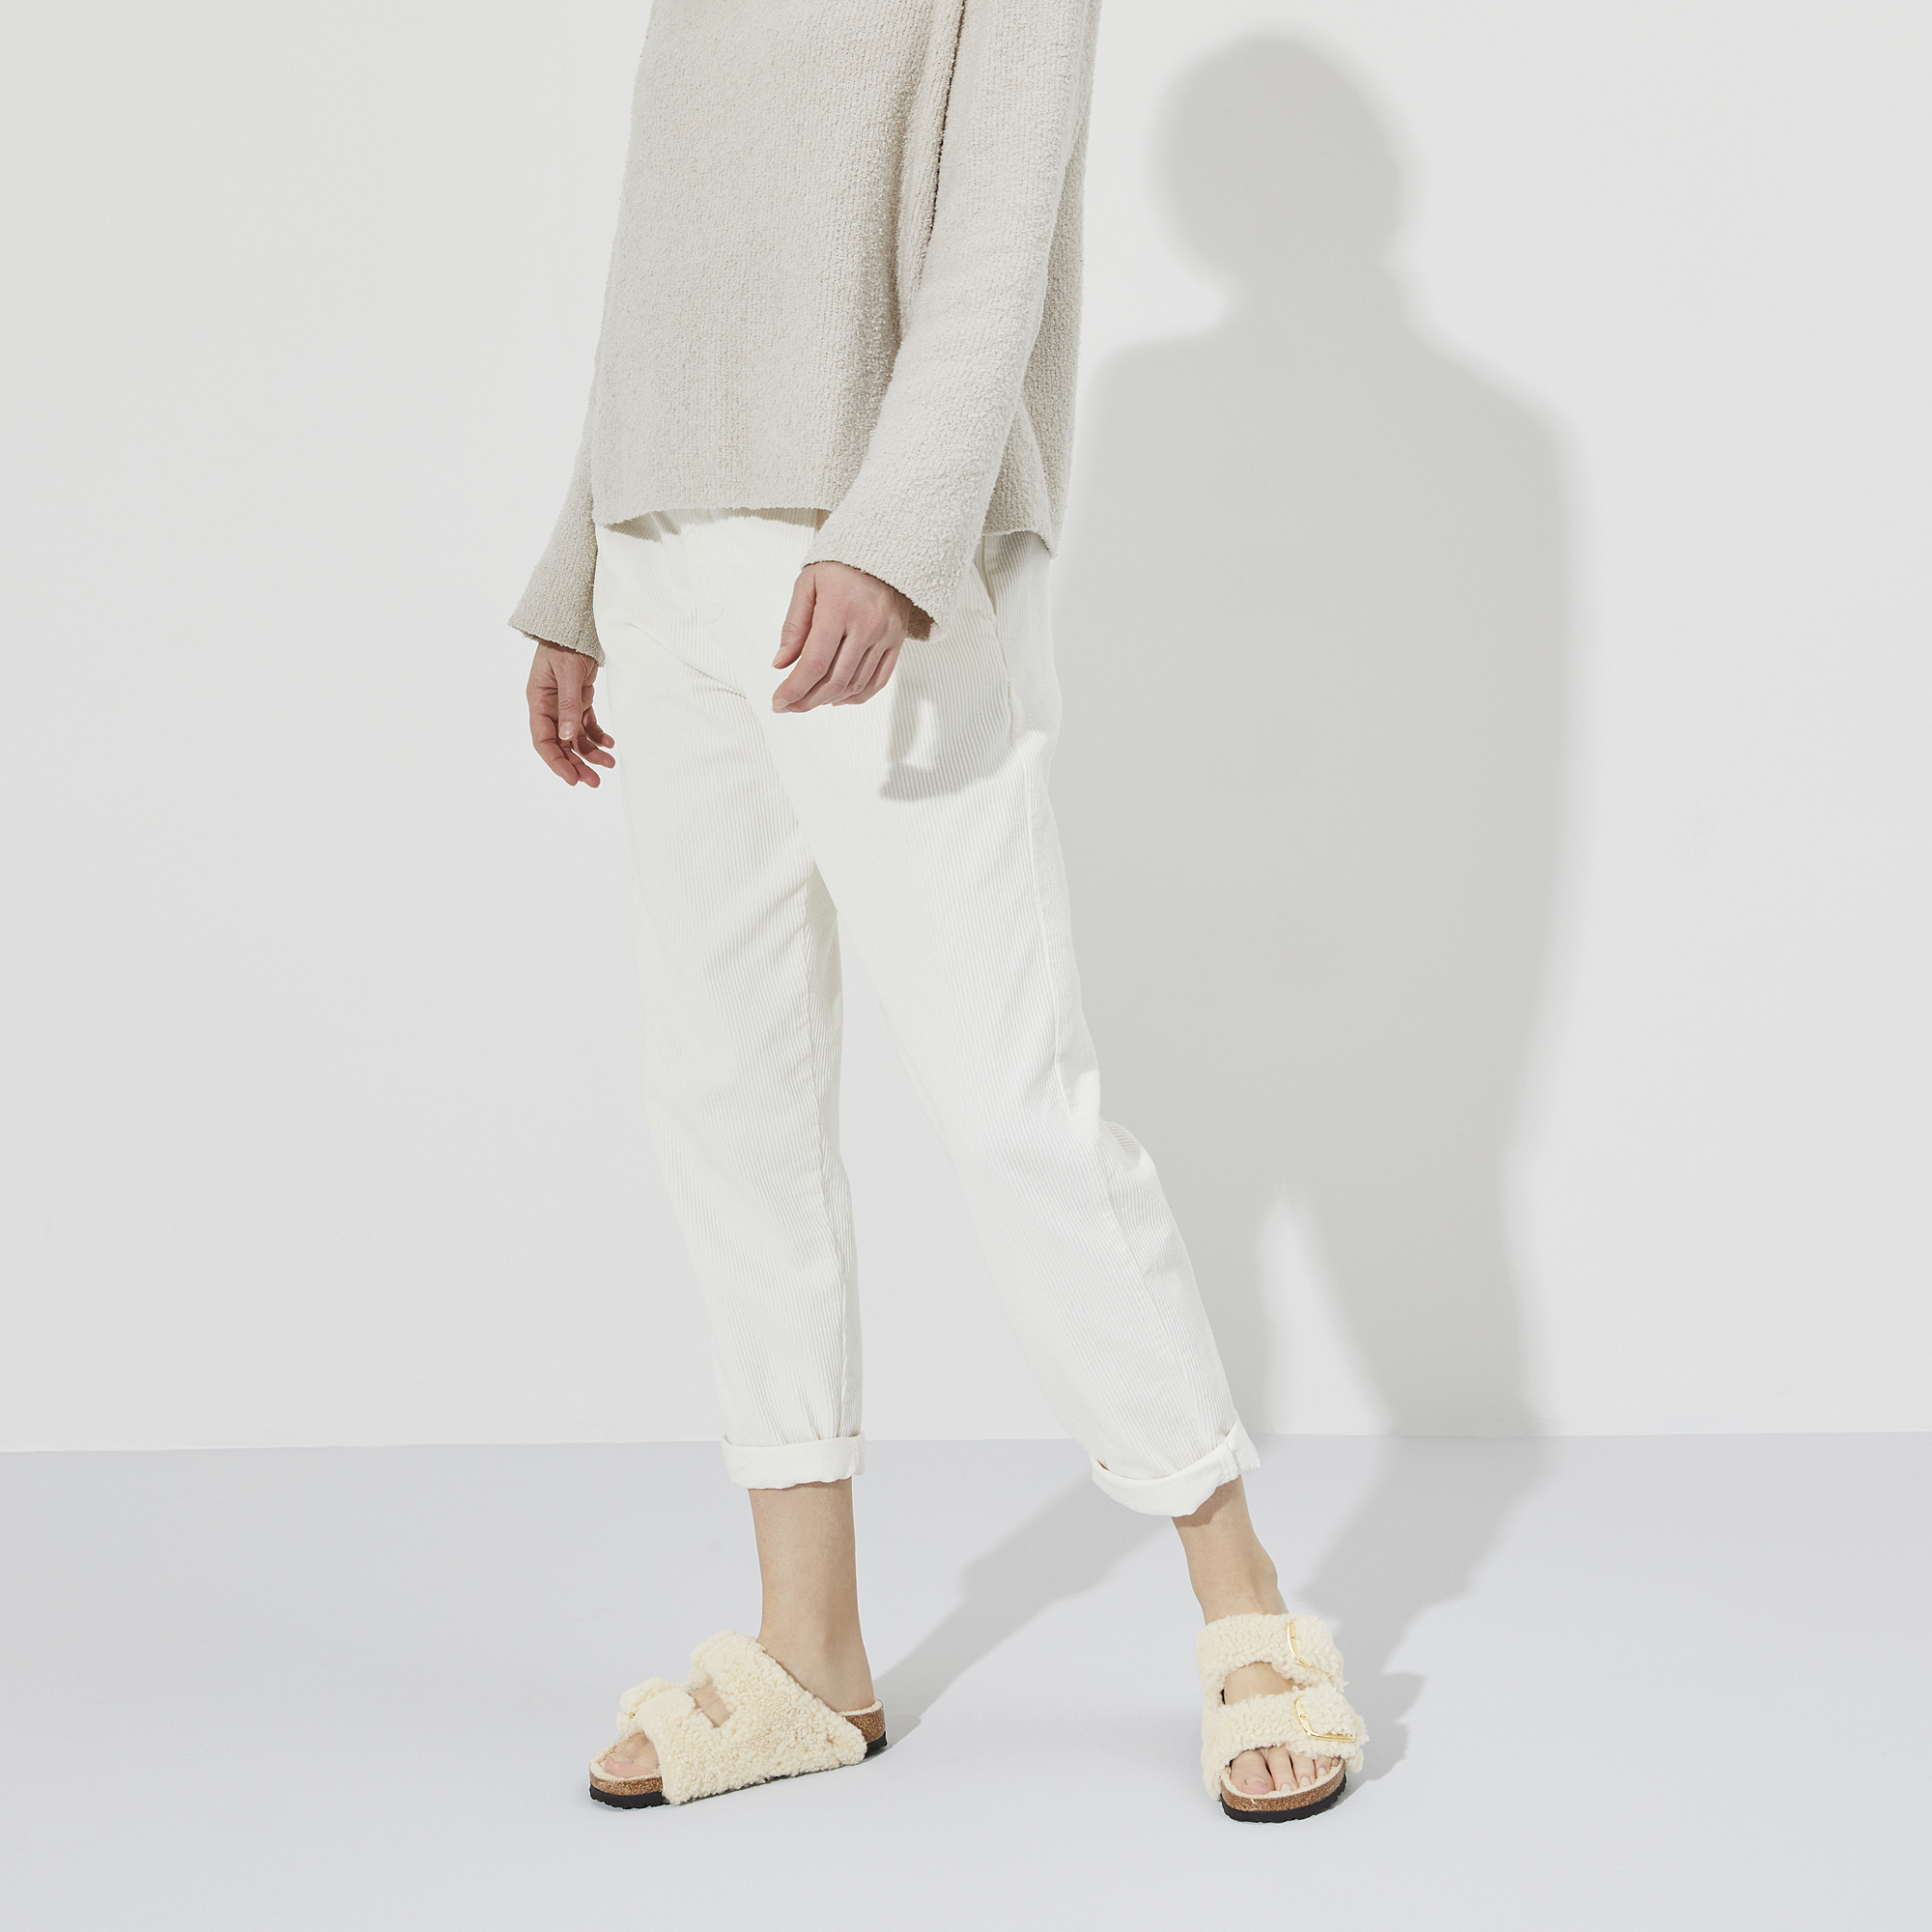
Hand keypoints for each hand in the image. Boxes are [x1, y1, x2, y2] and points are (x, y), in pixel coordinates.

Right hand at [527, 642, 615, 785]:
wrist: (575, 626)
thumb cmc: (565, 645)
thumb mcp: (567, 674)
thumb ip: (568, 705)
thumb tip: (567, 737)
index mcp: (538, 702)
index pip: (543, 741)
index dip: (556, 762)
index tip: (572, 779)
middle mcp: (548, 708)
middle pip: (561, 745)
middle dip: (576, 764)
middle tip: (594, 782)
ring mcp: (563, 706)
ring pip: (575, 739)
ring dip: (590, 753)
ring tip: (609, 764)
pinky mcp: (578, 701)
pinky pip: (586, 726)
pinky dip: (597, 736)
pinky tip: (610, 744)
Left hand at [771, 562, 923, 712]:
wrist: (885, 550)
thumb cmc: (841, 565)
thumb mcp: (807, 585)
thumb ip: (794, 626)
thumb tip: (781, 664)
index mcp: (839, 608)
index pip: (815, 663)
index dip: (795, 689)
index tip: (779, 701)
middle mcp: (866, 625)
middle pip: (835, 680)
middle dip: (807, 700)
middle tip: (789, 706)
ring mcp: (885, 635)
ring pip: (856, 684)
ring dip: (829, 700)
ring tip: (809, 700)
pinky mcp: (897, 641)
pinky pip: (878, 680)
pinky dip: (857, 696)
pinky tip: (838, 699)